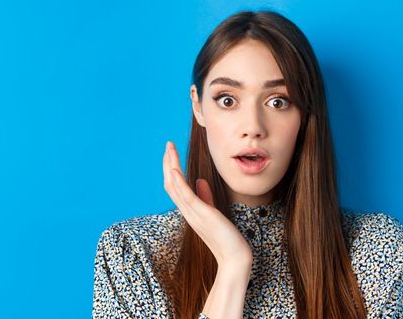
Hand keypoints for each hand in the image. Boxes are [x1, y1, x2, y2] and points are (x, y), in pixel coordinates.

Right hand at [162, 141, 252, 270]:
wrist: (234, 257)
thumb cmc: (226, 237)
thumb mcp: (214, 213)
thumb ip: (206, 196)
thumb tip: (200, 181)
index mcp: (189, 210)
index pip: (174, 186)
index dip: (171, 168)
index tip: (172, 152)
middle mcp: (187, 211)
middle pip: (170, 184)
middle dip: (168, 163)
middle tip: (168, 145)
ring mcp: (193, 213)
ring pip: (174, 186)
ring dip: (171, 166)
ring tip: (170, 149)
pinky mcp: (202, 215)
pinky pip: (185, 196)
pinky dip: (178, 182)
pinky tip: (175, 169)